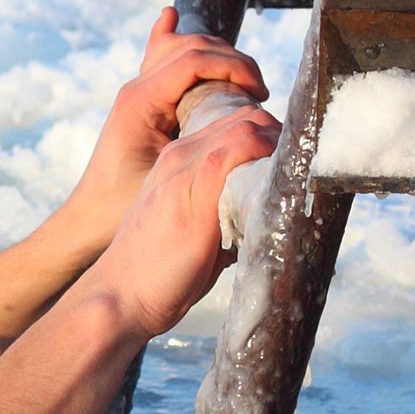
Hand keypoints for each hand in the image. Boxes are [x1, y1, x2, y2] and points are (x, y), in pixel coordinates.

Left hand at [56, 8, 270, 257]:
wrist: (85, 224)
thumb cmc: (123, 209)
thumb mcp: (172, 181)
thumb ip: (207, 150)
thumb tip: (254, 126)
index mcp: (140, 101)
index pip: (196, 58)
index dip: (236, 66)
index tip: (261, 94)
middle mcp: (135, 90)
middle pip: (192, 46)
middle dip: (233, 60)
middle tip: (259, 94)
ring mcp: (136, 95)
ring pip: (180, 50)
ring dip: (217, 57)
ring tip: (244, 84)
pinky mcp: (141, 105)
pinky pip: (158, 61)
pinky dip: (170, 39)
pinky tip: (169, 17)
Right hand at [80, 98, 280, 337]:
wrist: (119, 296)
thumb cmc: (156, 276)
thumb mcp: (191, 233)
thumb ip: (221, 215)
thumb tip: (260, 220)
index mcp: (175, 165)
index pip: (232, 126)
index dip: (267, 137)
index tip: (284, 166)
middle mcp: (179, 157)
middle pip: (246, 117)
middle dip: (279, 136)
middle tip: (295, 171)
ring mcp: (186, 169)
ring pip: (248, 124)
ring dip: (279, 144)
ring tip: (292, 178)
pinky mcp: (198, 188)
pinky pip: (245, 146)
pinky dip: (271, 155)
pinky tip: (280, 184)